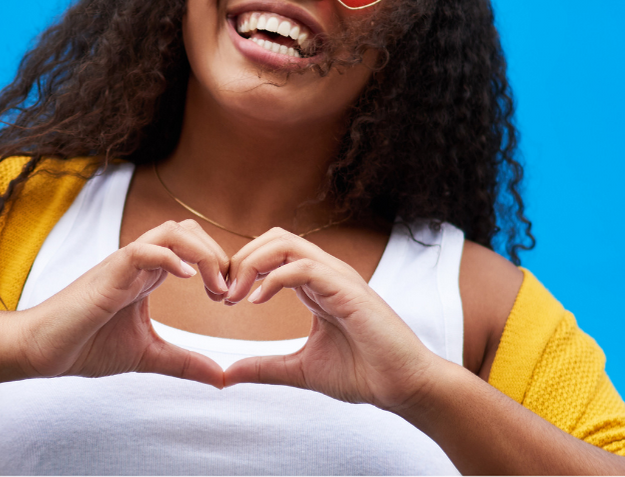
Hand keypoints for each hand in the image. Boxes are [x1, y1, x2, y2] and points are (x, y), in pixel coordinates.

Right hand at [11, 220, 228, 386]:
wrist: (40, 350)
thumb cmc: (84, 347)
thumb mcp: (148, 357)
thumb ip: (184, 364)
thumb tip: (221, 378)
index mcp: (146, 276)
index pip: (191, 247)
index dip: (218, 265)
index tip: (229, 297)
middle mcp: (137, 263)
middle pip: (187, 230)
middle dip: (217, 254)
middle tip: (228, 292)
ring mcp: (122, 265)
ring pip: (171, 231)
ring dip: (202, 253)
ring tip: (214, 286)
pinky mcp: (108, 274)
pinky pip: (143, 250)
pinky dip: (171, 257)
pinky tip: (187, 279)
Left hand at [220, 228, 452, 410]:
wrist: (403, 387)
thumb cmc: (362, 374)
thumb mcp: (299, 370)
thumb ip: (264, 368)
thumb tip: (226, 375)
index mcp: (316, 285)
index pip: (272, 254)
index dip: (241, 269)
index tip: (222, 299)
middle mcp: (326, 274)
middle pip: (274, 238)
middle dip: (240, 259)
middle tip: (221, 294)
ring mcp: (338, 277)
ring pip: (285, 243)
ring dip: (251, 264)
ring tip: (234, 297)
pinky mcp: (347, 289)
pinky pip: (304, 266)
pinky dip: (273, 278)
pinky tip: (257, 301)